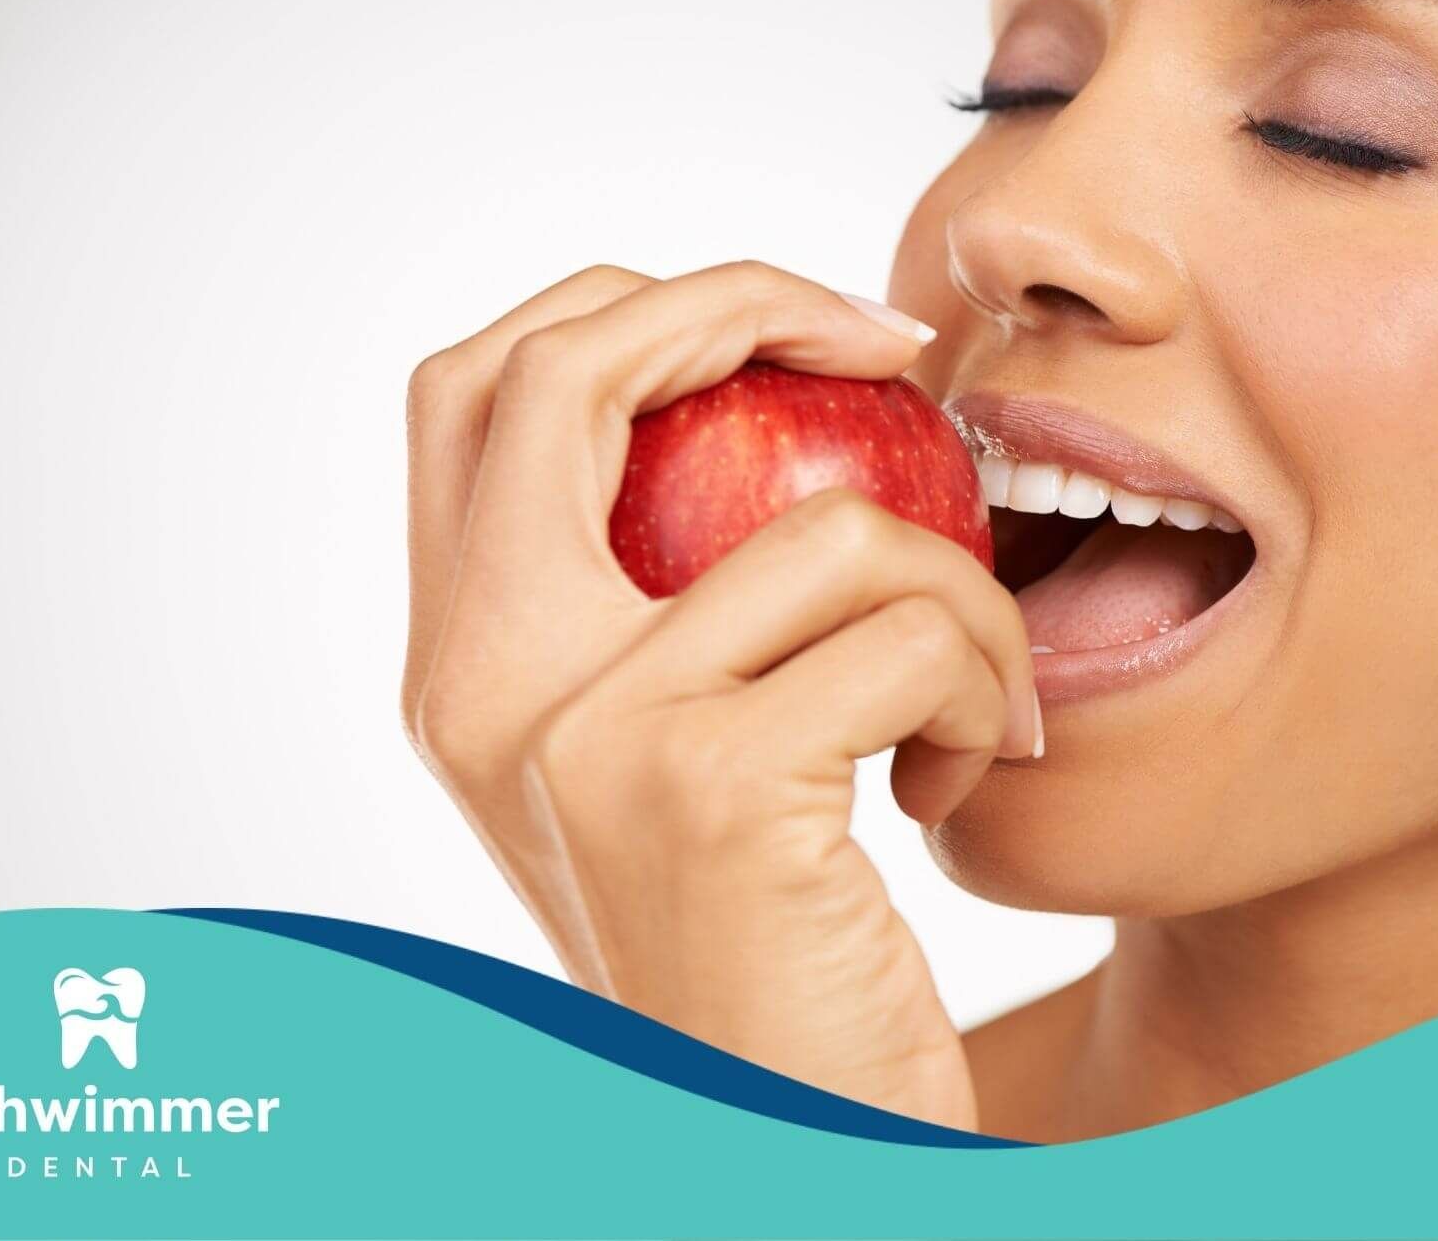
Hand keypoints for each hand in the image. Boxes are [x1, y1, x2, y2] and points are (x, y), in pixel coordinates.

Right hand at [402, 261, 1038, 1127]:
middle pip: (562, 364)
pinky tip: (959, 775)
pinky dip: (982, 678)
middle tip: (885, 343)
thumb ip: (646, 607)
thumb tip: (759, 402)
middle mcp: (478, 689)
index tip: (792, 331)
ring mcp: (579, 731)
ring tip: (972, 689)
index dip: (627, 306)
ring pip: (826, 519)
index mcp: (456, 671)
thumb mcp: (658, 765)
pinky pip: (907, 624)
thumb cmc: (752, 948)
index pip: (475, 388)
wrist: (777, 1139)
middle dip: (745, 299)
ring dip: (957, 583)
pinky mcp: (705, 781)